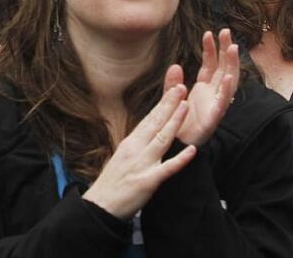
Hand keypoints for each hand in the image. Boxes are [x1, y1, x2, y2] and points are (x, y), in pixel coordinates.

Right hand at [83, 84, 195, 219]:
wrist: (100, 206)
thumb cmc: (111, 184)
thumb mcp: (122, 157)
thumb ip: (136, 146)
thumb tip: (147, 135)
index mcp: (130, 143)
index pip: (149, 119)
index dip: (162, 104)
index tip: (172, 89)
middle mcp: (136, 149)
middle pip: (155, 123)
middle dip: (169, 105)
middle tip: (181, 87)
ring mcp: (142, 164)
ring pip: (162, 139)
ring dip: (174, 122)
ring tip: (185, 106)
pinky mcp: (147, 181)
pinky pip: (167, 169)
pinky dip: (180, 159)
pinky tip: (192, 151)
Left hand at [166, 29, 239, 146]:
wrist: (175, 146)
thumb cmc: (177, 122)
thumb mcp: (172, 98)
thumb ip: (172, 83)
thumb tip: (175, 66)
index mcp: (204, 89)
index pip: (211, 65)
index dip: (211, 49)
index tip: (209, 33)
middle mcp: (212, 95)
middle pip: (223, 68)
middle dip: (226, 50)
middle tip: (226, 32)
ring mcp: (214, 106)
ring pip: (228, 82)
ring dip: (232, 65)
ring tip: (233, 48)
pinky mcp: (213, 119)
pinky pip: (222, 103)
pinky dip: (227, 90)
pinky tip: (230, 78)